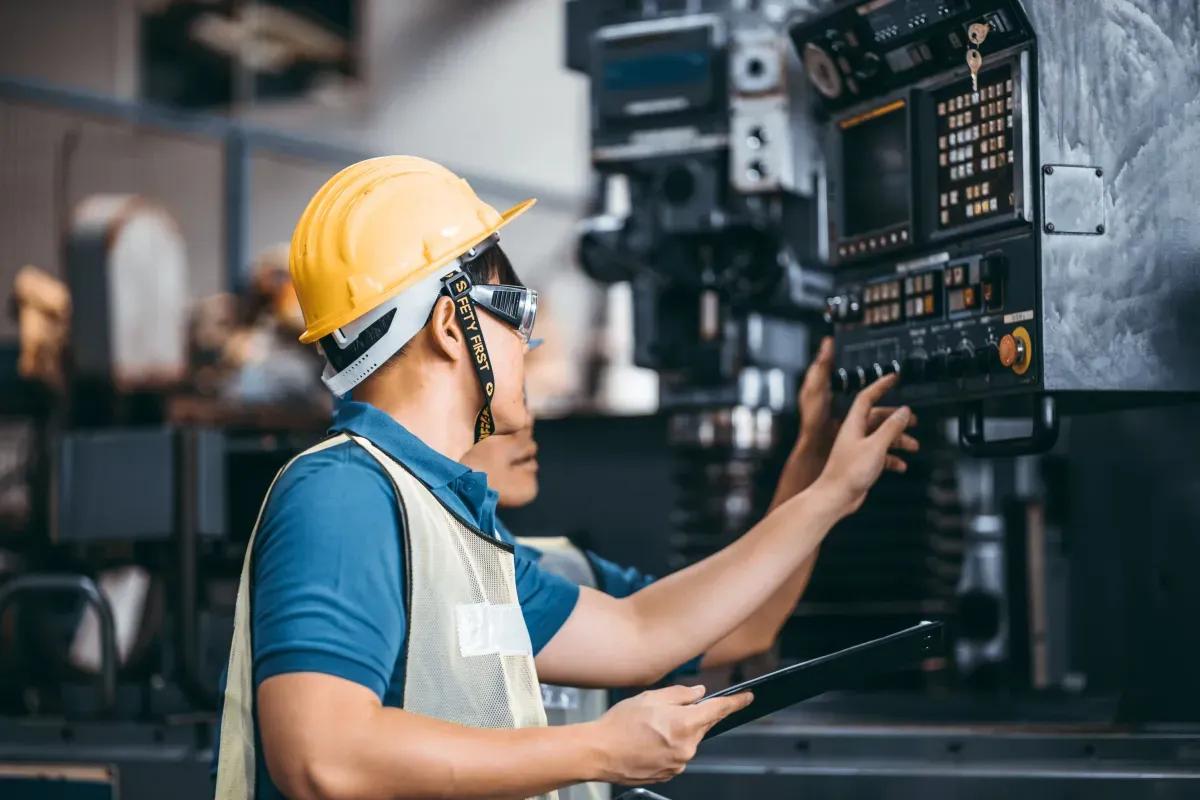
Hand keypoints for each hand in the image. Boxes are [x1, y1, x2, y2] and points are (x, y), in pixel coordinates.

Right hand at [588, 685, 752, 783]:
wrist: (598, 753)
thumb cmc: (619, 724)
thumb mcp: (650, 697)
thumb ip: (680, 694)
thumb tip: (698, 693)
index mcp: (685, 724)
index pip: (719, 710)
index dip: (736, 702)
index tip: (747, 698)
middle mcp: (687, 747)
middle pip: (702, 725)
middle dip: (691, 715)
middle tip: (663, 711)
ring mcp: (678, 763)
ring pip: (688, 740)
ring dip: (677, 731)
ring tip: (649, 728)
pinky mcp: (669, 773)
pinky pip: (677, 754)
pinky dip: (668, 745)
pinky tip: (648, 741)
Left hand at [785, 338, 918, 487]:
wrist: (835, 497)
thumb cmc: (848, 473)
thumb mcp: (875, 446)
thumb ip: (891, 428)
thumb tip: (903, 412)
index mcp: (854, 424)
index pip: (867, 397)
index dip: (881, 385)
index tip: (893, 377)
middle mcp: (855, 434)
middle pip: (879, 418)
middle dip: (897, 418)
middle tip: (913, 419)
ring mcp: (858, 449)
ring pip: (882, 438)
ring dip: (899, 441)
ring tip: (914, 446)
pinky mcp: (862, 463)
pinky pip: (881, 455)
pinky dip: (893, 458)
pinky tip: (902, 465)